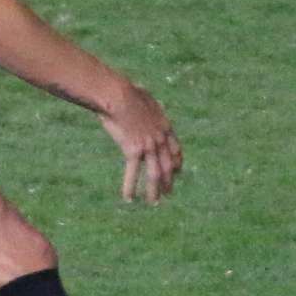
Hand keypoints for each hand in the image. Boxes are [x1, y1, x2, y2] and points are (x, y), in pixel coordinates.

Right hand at [100, 83, 182, 203]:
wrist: (119, 94)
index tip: (177, 172)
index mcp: (164, 126)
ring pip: (155, 174)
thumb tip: (140, 96)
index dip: (177, 163)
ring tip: (154, 203)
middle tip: (167, 193)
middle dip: (168, 182)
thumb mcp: (142, 96)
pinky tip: (128, 198)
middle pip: (168, 166)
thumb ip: (145, 103)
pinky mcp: (133, 150)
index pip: (176, 150)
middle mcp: (160, 139)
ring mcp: (148, 146)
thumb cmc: (126, 92)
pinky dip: (130, 187)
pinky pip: (133, 173)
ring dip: (154, 191)